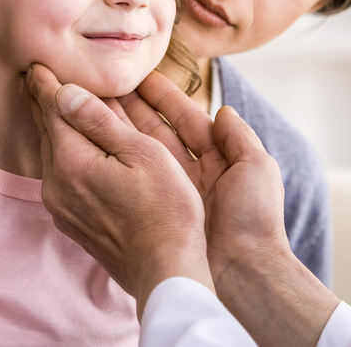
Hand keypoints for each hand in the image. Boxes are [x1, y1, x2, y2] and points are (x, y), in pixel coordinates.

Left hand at [23, 64, 212, 316]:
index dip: (45, 81)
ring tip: (61, 104)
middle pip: (46, 130)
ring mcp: (61, 206)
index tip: (37, 62)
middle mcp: (56, 184)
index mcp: (71, 161)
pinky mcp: (72, 220)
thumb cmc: (166, 210)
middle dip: (46, 101)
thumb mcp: (142, 153)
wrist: (165, 271)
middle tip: (40, 75)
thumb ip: (100, 121)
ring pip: (53, 153)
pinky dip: (68, 152)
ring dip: (58, 127)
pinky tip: (80, 146)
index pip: (51, 108)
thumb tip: (64, 91)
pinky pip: (62, 174)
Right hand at [119, 72, 340, 346]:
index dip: (164, 98)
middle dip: (134, 110)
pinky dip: (116, 164)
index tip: (140, 77)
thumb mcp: (256, 169)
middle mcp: (193, 176)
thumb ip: (240, 138)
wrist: (242, 274)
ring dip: (119, 131)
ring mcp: (172, 197)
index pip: (186, 120)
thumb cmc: (254, 220)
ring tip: (93, 107)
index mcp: (219, 161)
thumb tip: (223, 111)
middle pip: (158, 134)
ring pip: (141, 156)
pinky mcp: (155, 216)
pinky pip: (133, 184)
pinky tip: (95, 149)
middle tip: (106, 86)